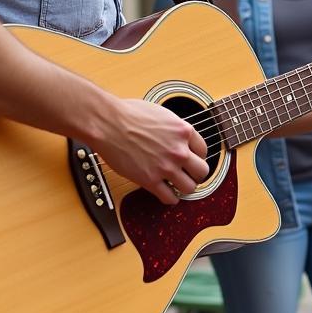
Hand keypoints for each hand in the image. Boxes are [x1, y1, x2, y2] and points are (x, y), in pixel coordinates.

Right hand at [94, 98, 209, 204]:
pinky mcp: (150, 180)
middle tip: (187, 174)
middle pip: (202, 171)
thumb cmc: (128, 114)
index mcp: (183, 131)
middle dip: (195, 174)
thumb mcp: (161, 114)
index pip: (203, 150)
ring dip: (184, 188)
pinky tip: (165, 194)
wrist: (108, 123)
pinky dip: (169, 199)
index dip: (197, 156)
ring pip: (189, 188)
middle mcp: (179, 150)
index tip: (191, 159)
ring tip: (176, 185)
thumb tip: (175, 136)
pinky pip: (169, 198)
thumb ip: (173, 128)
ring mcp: (166, 167)